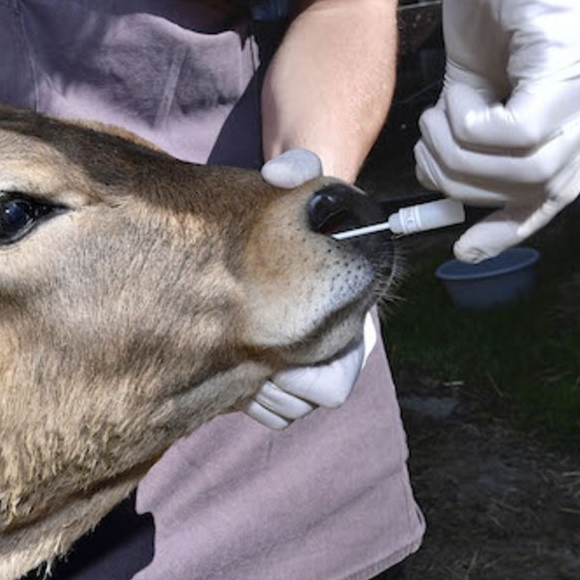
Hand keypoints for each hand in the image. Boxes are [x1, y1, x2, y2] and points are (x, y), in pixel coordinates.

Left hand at [243, 149, 376, 430]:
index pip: (332, 386)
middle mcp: (330, 354)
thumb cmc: (297, 213)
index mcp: (350, 325)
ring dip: (255, 392)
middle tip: (246, 359)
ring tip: (235, 356)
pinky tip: (229, 365)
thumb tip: (278, 174)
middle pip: (300, 405)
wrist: (273, 230)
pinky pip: (265, 411)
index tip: (273, 358)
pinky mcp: (272, 377)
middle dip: (271, 389)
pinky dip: (245, 399)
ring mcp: (301, 368)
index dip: (301, 378)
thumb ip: (296, 168)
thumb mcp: (299, 181)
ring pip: (281, 411)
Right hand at [415, 0, 579, 263]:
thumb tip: (451, 189)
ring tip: (435, 117)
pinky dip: (472, 128)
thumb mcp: (482, 69)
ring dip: (462, 155)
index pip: (562, 187)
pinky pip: (521, 133)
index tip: (467, 252)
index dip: (512, 227)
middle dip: (469, 185)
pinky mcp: (578, 55)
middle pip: (543, 188)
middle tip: (430, 146)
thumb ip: (480, 126)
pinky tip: (452, 97)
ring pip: (529, 167)